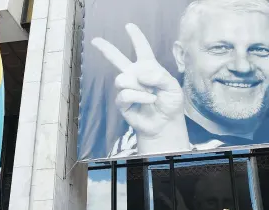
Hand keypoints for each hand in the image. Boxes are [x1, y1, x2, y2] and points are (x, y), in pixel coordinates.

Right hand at [92, 23, 188, 153]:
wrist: (166, 123)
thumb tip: (139, 73)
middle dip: (106, 49)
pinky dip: (140, 96)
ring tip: (150, 94)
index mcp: (149, 68)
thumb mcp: (172, 86)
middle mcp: (135, 76)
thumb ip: (159, 75)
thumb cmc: (170, 104)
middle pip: (118, 59)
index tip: (129, 26)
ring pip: (122, 78)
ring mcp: (127, 89)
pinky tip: (149, 100)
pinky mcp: (123, 102)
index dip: (136, 37)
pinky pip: (126, 93)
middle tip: (95, 41)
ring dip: (138, 86)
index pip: (142, 49)